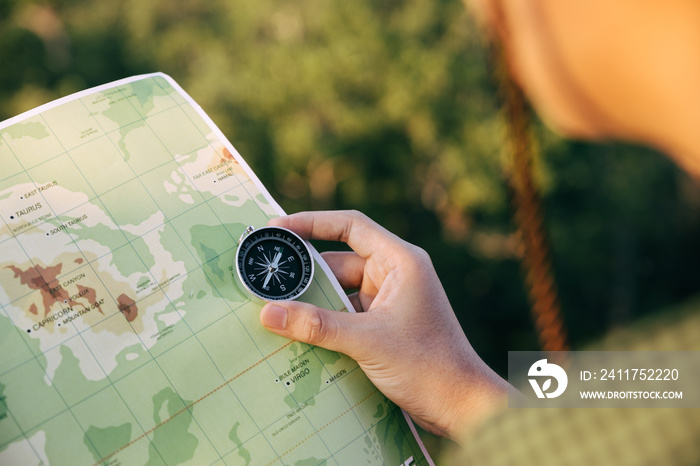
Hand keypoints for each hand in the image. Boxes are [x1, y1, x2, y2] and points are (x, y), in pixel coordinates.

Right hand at [260, 210, 510, 439]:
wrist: (460, 406)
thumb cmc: (427, 365)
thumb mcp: (366, 341)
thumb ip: (317, 325)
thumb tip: (267, 312)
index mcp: (400, 261)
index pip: (351, 226)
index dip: (312, 222)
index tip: (277, 229)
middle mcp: (394, 275)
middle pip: (339, 263)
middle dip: (304, 273)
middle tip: (263, 278)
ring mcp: (388, 301)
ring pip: (340, 292)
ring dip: (312, 302)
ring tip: (272, 308)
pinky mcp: (383, 325)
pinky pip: (345, 315)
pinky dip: (324, 322)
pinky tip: (296, 333)